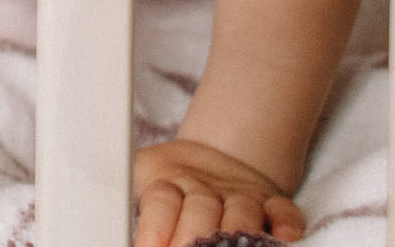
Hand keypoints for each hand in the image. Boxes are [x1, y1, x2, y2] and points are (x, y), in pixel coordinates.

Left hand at [131, 139, 304, 245]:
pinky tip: (284, 240)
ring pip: (242, 210)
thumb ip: (125, 200)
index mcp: (166, 182)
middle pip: (202, 208)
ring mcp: (240, 194)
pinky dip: (286, 225)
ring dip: (237, 234)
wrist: (207, 156)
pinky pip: (283, 211)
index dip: (154, 231)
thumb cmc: (165, 184)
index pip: (160, 202)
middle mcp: (205, 189)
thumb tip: (108, 222)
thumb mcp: (136, 181)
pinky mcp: (270, 201)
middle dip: (194, 239)